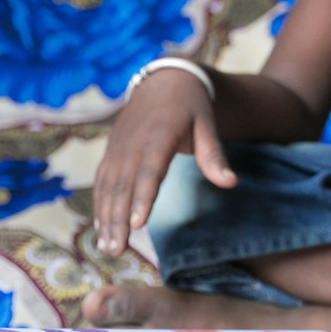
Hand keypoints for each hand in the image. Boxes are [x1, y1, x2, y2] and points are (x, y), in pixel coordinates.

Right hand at [93, 69, 235, 256]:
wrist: (164, 80)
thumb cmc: (191, 106)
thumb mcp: (207, 125)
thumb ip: (214, 156)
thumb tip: (230, 183)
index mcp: (158, 136)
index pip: (149, 172)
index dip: (143, 198)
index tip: (138, 225)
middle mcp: (132, 143)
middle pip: (124, 186)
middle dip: (118, 220)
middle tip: (118, 251)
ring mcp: (118, 148)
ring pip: (108, 188)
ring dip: (106, 219)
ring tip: (108, 248)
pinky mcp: (111, 152)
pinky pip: (102, 182)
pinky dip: (100, 206)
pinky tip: (101, 230)